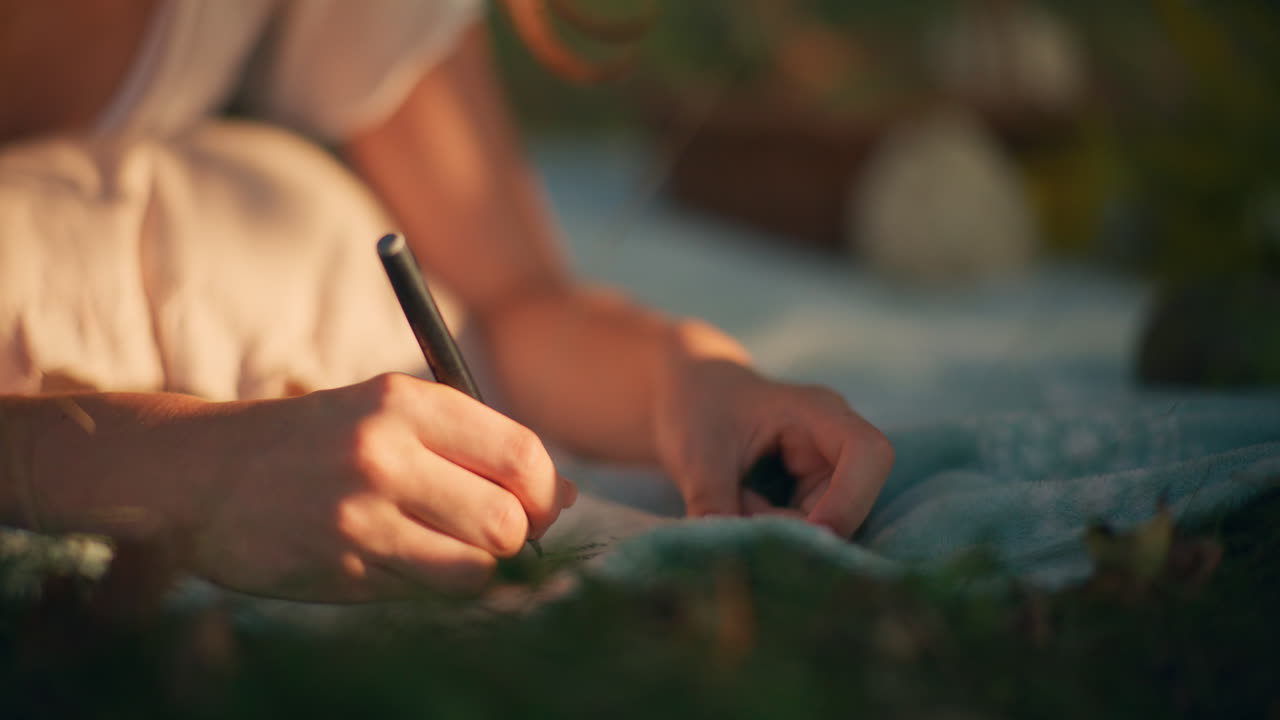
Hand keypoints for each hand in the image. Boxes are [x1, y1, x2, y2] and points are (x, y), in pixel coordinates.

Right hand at [178, 373, 575, 600]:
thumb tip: (561, 498)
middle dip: (514, 540)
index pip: (521, 454)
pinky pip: (420, 596)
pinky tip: (393, 564)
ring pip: (472, 570)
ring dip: (472, 572)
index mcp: (406, 401)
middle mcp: (385, 453)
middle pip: (506, 521)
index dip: (546, 493)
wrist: (201, 474)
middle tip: (495, 539)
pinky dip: (424, 589)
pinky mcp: (338, 569)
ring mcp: (359, 516)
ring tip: (442, 553)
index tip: (541, 508)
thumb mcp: (385, 412)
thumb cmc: (314, 441)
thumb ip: (469, 446)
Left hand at [654, 356, 892, 536]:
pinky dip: (769, 531)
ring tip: (732, 502)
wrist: (686, 398)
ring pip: (823, 525)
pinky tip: (739, 508)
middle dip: (794, 526)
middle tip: (737, 516)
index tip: (810, 536)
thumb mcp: (696, 454)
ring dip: (776, 530)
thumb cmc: (695, 408)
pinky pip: (802, 531)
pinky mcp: (810, 496)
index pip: (868, 454)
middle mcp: (833, 442)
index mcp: (819, 412)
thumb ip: (714, 503)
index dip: (850, 501)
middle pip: (845, 504)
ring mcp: (825, 471)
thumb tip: (726, 560)